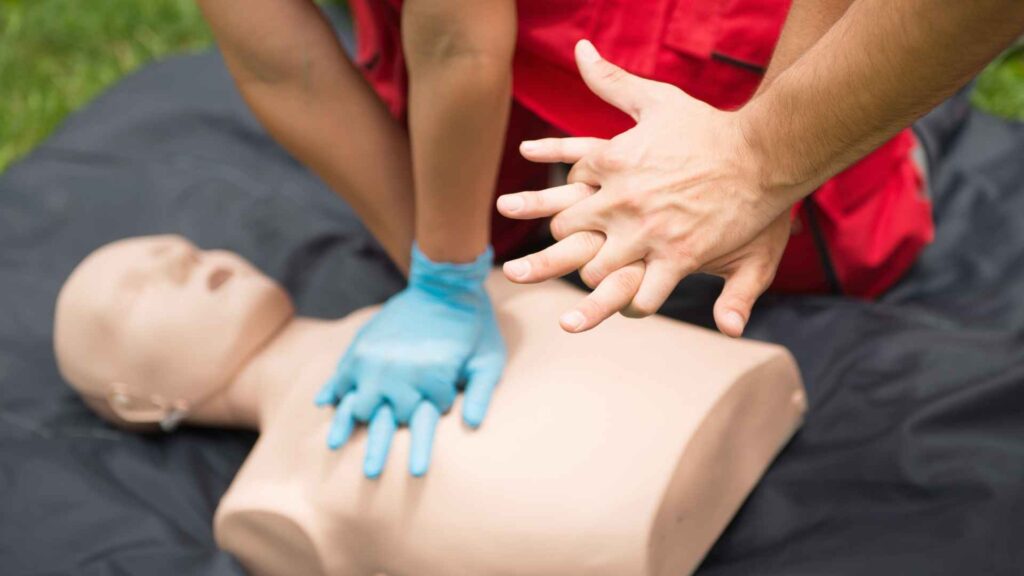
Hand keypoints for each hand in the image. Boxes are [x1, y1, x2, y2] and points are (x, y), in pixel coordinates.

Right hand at [314, 244, 504, 477]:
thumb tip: (472, 425)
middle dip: (381, 444)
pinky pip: (341, 375)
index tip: (425, 444)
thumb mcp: (489, 359)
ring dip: (347, 425)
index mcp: (431, 378)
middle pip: (387, 420)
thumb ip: (482, 393)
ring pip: (357, 404)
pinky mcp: (363, 348)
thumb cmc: (474, 326)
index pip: (427, 417)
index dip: (432, 420)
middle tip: (370, 473)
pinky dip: (333, 391)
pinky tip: (325, 406)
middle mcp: (399, 373)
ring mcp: (376, 361)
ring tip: (333, 446)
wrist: (445, 286)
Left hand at [496, 40, 798, 335]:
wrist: (763, 151)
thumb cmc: (710, 127)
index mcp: (612, 164)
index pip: (567, 191)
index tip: (558, 218)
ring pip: (598, 272)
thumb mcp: (655, 98)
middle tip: (538, 269)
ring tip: (579, 307)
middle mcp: (620, 199)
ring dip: (593, 286)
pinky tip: (633, 309)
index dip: (559, 207)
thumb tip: (581, 49)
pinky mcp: (678, 257)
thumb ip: (613, 81)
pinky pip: (644, 295)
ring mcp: (647, 231)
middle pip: (567, 235)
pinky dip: (636, 306)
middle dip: (558, 253)